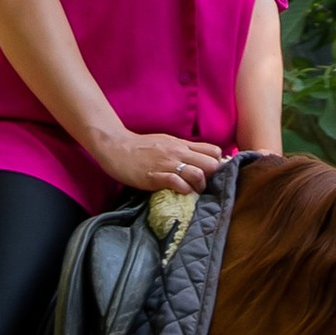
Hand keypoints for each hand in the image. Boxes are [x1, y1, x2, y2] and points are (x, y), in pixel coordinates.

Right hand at [94, 127, 223, 195]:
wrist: (116, 147)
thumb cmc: (141, 146)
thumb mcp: (167, 142)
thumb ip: (183, 150)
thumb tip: (199, 159)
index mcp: (182, 144)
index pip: (214, 151)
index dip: (219, 163)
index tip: (215, 173)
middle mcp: (178, 152)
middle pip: (212, 164)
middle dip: (213, 177)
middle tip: (205, 185)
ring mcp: (167, 164)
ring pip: (198, 174)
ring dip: (199, 186)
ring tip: (193, 191)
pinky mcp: (155, 176)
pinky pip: (178, 183)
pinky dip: (183, 190)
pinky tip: (180, 192)